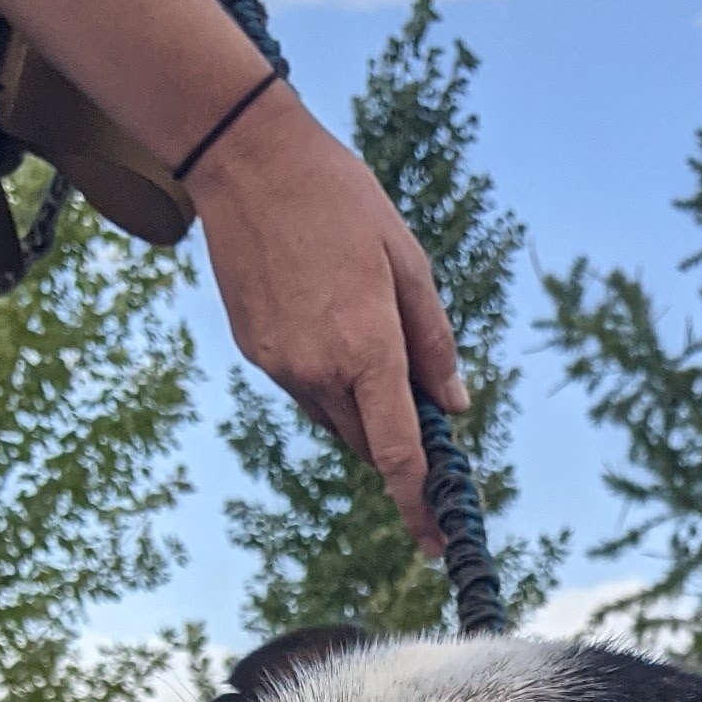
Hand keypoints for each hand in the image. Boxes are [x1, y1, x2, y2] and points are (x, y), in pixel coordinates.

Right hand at [190, 84, 465, 554]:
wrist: (247, 160)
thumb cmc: (340, 200)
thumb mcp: (407, 261)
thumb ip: (433, 342)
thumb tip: (454, 406)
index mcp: (366, 349)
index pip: (399, 453)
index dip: (421, 504)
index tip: (437, 541)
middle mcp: (318, 370)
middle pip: (370, 442)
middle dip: (399, 439)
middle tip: (422, 397)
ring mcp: (280, 365)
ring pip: (336, 419)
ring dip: (363, 405)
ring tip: (365, 326)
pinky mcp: (255, 352)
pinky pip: (305, 389)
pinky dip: (329, 379)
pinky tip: (328, 317)